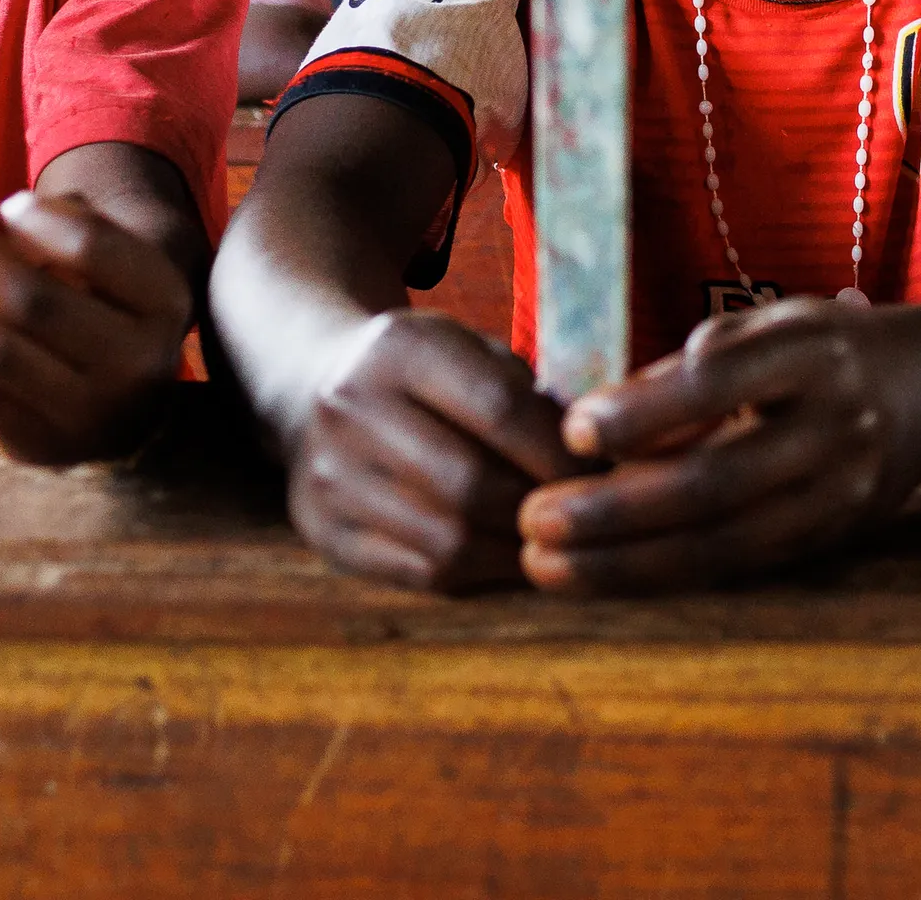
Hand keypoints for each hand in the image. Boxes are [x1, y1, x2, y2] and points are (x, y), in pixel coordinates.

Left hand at [0, 183, 194, 465]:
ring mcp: (88, 416)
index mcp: (165, 302)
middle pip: (32, 300)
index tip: (5, 200)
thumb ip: (29, 221)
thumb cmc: (99, 303)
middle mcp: (138, 365)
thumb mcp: (92, 256)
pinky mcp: (38, 446)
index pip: (97, 250)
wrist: (127, 399)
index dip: (42, 221)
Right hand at [285, 309, 579, 592]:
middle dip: (541, 507)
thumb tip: (600, 458)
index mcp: (399, 348)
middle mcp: (351, 409)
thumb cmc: (426, 373)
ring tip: (553, 541)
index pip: (499, 408)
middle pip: (470, 484)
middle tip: (586, 518)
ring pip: (447, 542)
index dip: (560, 451)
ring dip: (514, 550)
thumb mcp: (470, 349)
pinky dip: (478, 573)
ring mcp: (329, 477)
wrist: (315, 390)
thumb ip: (529, 392)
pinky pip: (419, 574)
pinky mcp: (325, 534)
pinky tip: (507, 555)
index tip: (605, 472)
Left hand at [518, 296, 920, 591]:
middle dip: (613, 511)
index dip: (643, 412)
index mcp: (815, 354)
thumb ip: (703, 361)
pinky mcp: (834, 540)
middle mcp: (835, 427)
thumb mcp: (779, 322)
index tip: (571, 430)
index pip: (720, 384)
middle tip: (532, 520)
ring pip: (722, 544)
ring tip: (546, 567)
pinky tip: (605, 578)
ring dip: (626, 564)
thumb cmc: (836, 346)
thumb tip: (606, 417)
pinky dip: (666, 576)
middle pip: (714, 482)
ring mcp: (841, 494)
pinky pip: (740, 567)